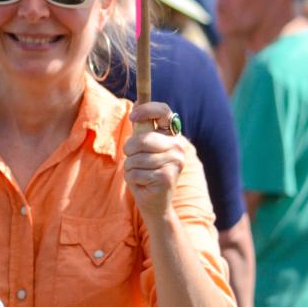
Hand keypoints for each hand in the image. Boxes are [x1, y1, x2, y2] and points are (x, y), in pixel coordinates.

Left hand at [122, 102, 186, 219]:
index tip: (132, 117)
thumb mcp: (142, 148)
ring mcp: (175, 162)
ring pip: (136, 158)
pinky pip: (136, 172)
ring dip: (130, 167)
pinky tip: (143, 183)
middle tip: (132, 157)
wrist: (155, 203)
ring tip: (140, 173)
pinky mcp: (167, 177)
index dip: (146, 110)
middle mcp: (178, 146)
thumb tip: (137, 103)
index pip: (164, 111)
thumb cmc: (145, 172)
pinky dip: (132, 178)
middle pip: (143, 139)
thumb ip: (142, 129)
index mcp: (172, 135)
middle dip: (129, 149)